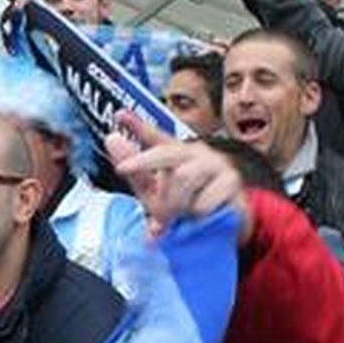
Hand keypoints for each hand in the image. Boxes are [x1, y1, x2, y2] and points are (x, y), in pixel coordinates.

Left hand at [106, 112, 251, 240]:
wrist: (223, 226)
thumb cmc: (187, 205)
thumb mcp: (157, 194)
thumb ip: (135, 172)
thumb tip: (111, 139)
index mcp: (176, 154)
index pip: (155, 136)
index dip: (137, 125)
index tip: (119, 115)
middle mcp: (195, 154)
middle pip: (166, 153)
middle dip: (144, 164)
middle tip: (128, 179)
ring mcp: (216, 165)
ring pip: (184, 177)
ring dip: (172, 203)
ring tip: (171, 219)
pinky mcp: (232, 183)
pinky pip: (206, 198)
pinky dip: (196, 213)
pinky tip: (199, 218)